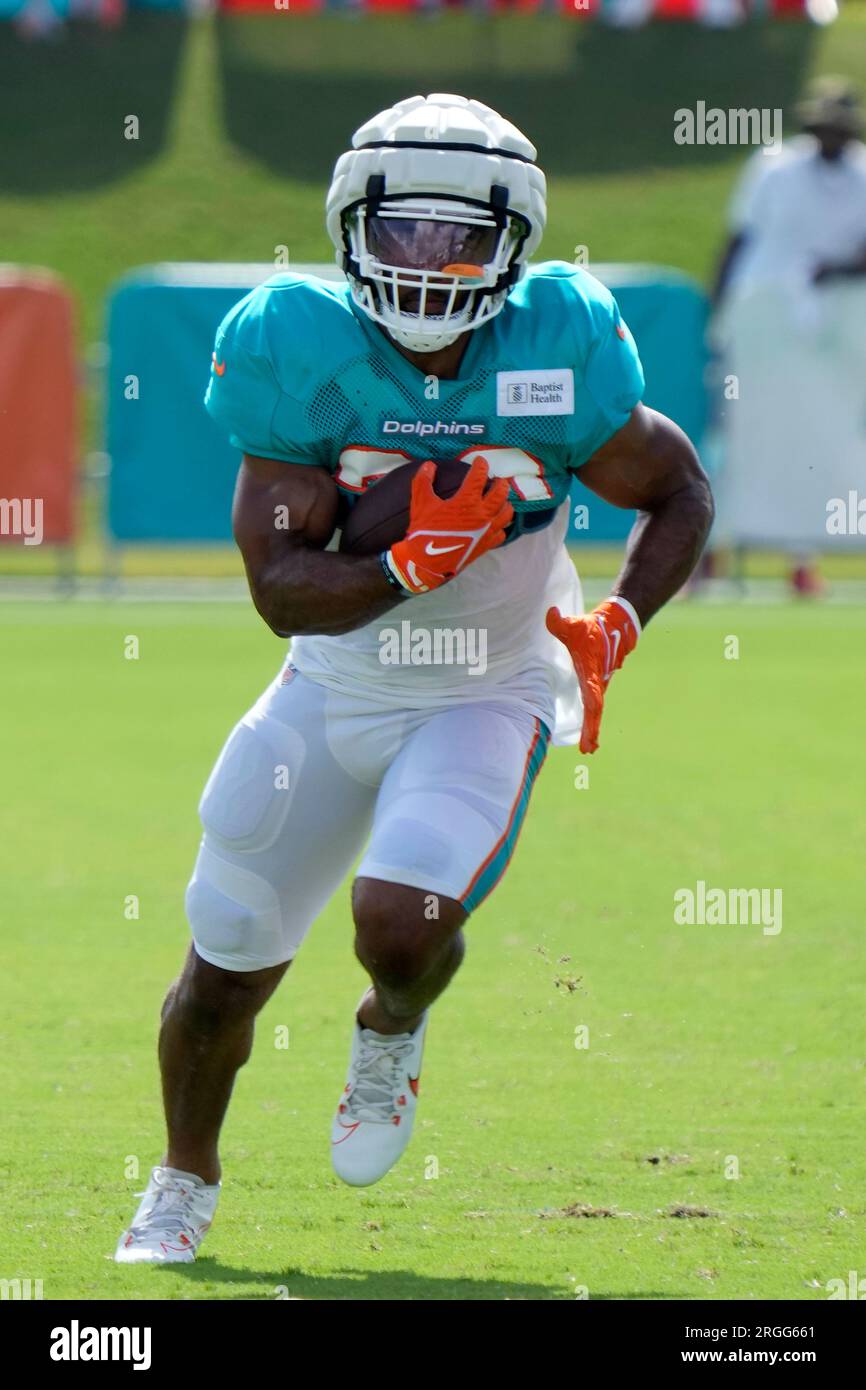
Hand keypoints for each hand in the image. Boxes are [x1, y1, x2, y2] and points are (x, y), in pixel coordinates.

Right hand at [384, 459, 512, 594]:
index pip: (479, 476)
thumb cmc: (424, 531)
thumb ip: (423, 481)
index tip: (480, 461)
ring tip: (500, 499)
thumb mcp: (420, 503)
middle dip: (500, 483)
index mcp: (466, 502)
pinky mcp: (486, 545)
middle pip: (501, 493)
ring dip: (505, 503)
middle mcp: (482, 515)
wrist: (427, 563)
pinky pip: (502, 533)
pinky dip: (501, 526)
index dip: (481, 465)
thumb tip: (429, 465)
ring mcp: (487, 531)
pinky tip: (494, 523)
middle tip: (496, 479)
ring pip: (506, 512)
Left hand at [546, 598, 639, 753]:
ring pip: (595, 711)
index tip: (593, 714)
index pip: (593, 691)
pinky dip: (592, 722)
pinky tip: (589, 738)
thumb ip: (560, 622)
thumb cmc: (591, 627)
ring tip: (588, 750)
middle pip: (595, 709)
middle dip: (592, 728)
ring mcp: (598, 685)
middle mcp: (597, 681)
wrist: (616, 626)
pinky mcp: (597, 686)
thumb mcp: (574, 624)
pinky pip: (594, 708)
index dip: (592, 704)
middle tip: (588, 749)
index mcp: (591, 671)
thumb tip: (551, 613)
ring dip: (592, 730)